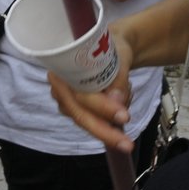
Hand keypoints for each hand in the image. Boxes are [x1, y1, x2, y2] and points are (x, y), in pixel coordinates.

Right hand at [48, 34, 135, 152]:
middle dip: (105, 130)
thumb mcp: (119, 54)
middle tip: (127, 143)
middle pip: (80, 115)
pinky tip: (123, 98)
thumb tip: (116, 100)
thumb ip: (117, 76)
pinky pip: (94, 120)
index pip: (79, 95)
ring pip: (88, 121)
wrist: (113, 46)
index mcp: (62, 68)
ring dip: (111, 119)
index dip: (101, 107)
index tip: (124, 116)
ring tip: (128, 90)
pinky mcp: (77, 109)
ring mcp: (67, 101)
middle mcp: (60, 87)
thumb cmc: (111, 46)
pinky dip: (111, 116)